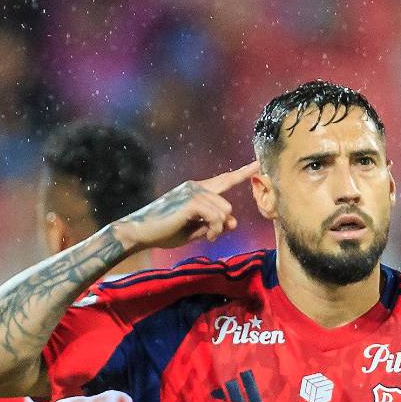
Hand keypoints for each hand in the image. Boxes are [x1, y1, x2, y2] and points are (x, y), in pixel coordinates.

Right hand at [114, 162, 258, 250]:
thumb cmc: (166, 231)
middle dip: (223, 225)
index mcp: (198, 190)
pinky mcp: (191, 201)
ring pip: (225, 212)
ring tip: (208, 237)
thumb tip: (234, 222)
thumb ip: (215, 225)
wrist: (141, 233)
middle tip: (212, 237)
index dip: (243, 172)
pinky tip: (208, 236)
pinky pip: (217, 217)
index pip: (225, 180)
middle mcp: (196, 187)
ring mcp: (193, 192)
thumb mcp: (196, 230)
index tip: (259, 164)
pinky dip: (215, 230)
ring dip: (218, 230)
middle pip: (227, 205)